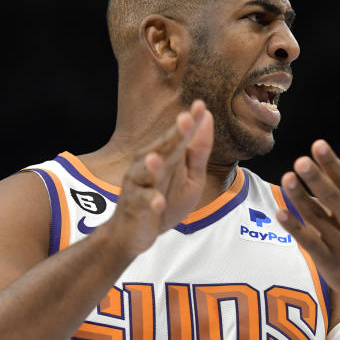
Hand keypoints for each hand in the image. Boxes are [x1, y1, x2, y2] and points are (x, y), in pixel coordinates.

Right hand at [104, 100, 212, 257]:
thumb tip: (207, 118)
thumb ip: (198, 151)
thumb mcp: (191, 178)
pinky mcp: (133, 207)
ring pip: (144, 173)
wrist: (132, 234)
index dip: (189, 123)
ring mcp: (138, 186)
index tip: (199, 106)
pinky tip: (157, 201)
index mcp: (163, 155)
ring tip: (157, 159)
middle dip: (173, 136)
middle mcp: (147, 165)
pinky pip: (141, 203)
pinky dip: (150, 202)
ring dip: (151, 166)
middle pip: (162, 149)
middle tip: (185, 119)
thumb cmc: (164, 201)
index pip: (178, 137)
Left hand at [275, 139, 339, 313]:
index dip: (332, 163)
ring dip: (301, 199)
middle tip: (300, 161)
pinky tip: (280, 213)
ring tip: (286, 179)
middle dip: (316, 179)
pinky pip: (310, 242)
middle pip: (332, 198)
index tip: (318, 145)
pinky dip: (295, 228)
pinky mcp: (330, 262)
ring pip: (318, 218)